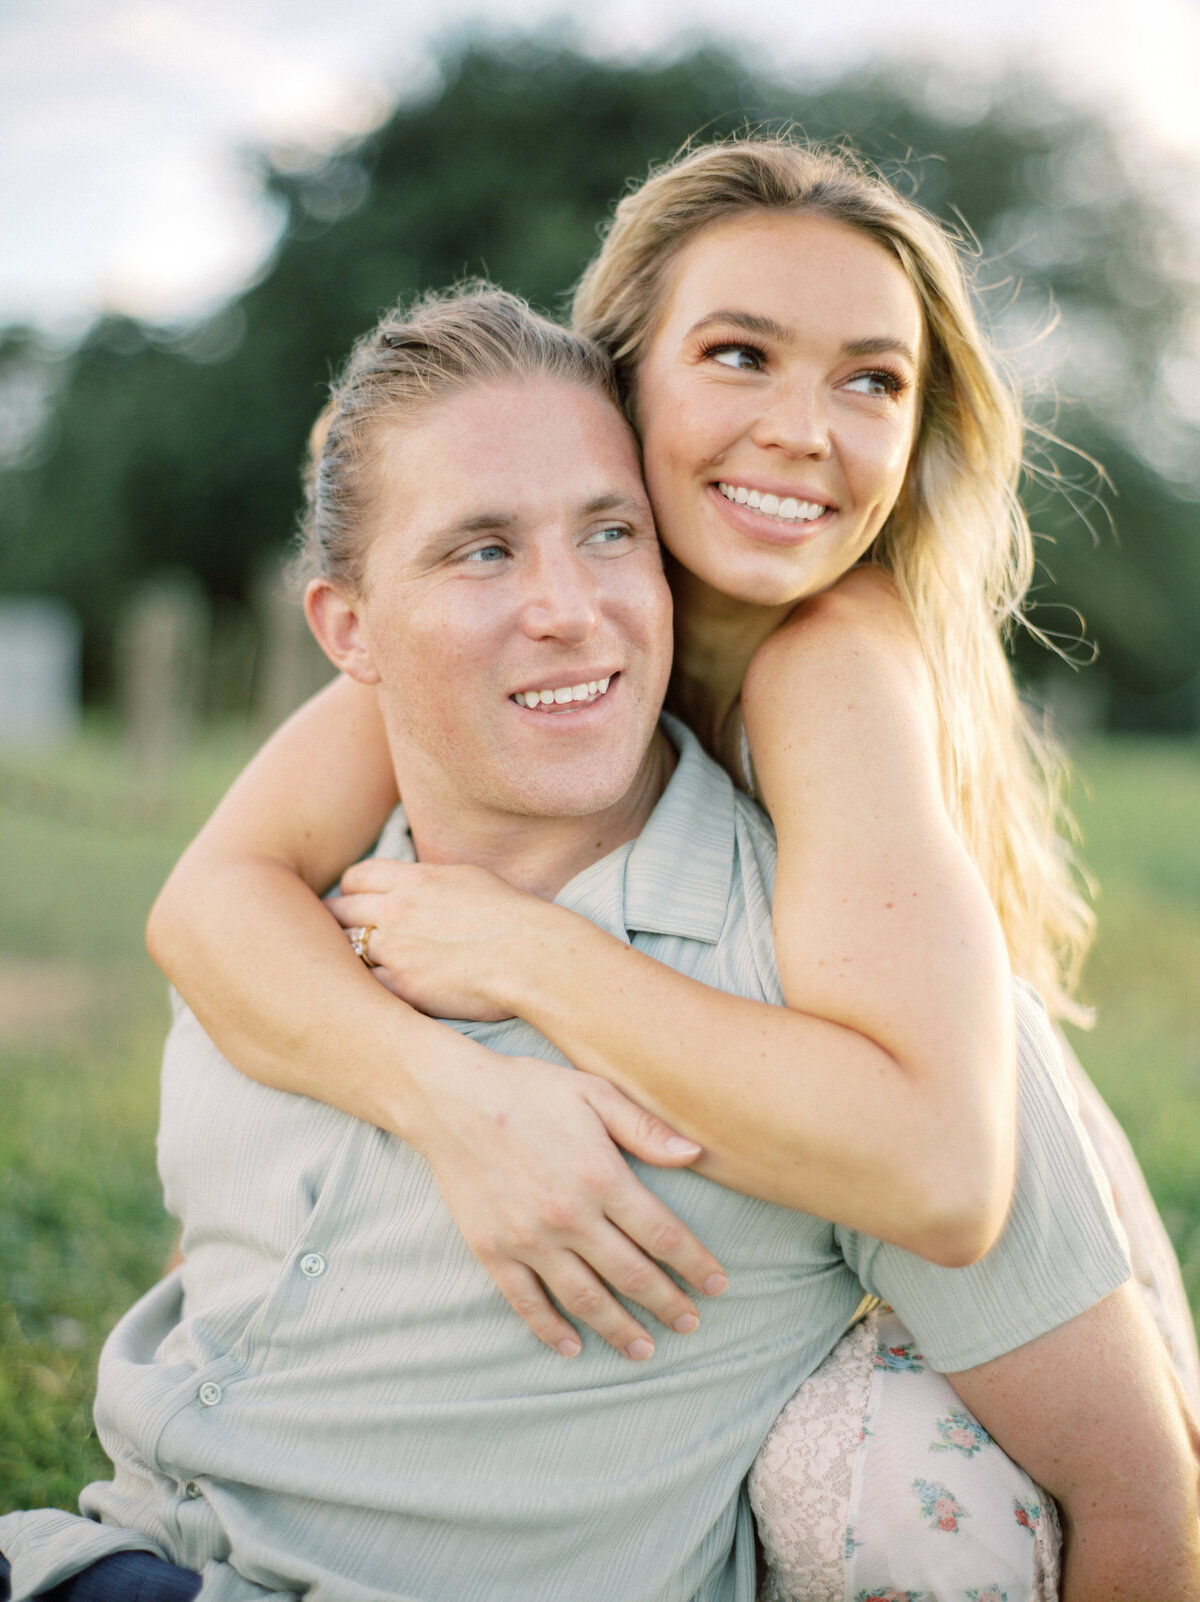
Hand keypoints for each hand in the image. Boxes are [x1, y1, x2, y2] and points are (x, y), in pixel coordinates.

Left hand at [328, 858, 537, 1020]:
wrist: (532, 954)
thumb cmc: (511, 916)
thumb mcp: (468, 877)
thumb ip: (430, 879)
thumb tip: (414, 881)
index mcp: (414, 880)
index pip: (356, 877)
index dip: (350, 891)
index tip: (355, 903)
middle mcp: (397, 910)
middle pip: (339, 910)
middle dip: (337, 922)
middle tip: (340, 936)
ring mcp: (396, 949)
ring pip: (344, 948)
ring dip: (345, 955)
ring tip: (349, 965)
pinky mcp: (404, 987)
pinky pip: (363, 984)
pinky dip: (364, 987)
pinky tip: (370, 992)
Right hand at [400, 1042, 726, 1360]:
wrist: (451, 1099)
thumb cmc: (529, 1089)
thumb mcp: (594, 1093)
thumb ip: (645, 1129)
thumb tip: (696, 1155)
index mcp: (603, 1178)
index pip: (664, 1235)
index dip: (695, 1265)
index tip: (717, 1285)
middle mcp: (570, 1216)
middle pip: (633, 1275)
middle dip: (668, 1305)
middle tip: (690, 1324)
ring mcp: (529, 1239)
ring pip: (586, 1299)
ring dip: (620, 1329)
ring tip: (644, 1349)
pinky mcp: (493, 1251)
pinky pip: (527, 1302)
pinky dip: (551, 1330)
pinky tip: (572, 1346)